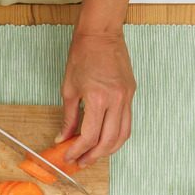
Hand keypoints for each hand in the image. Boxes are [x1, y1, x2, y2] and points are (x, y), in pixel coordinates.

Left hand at [58, 29, 135, 166]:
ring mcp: (126, 97)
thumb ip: (68, 117)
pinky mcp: (131, 93)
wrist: (100, 33)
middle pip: (108, 141)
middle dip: (94, 156)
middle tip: (82, 161)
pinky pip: (127, 122)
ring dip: (108, 150)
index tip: (69, 156)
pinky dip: (117, 136)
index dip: (78, 151)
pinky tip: (106, 139)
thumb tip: (63, 137)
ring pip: (123, 135)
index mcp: (97, 98)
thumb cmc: (82, 54)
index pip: (89, 136)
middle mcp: (116, 100)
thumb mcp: (68, 89)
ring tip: (94, 155)